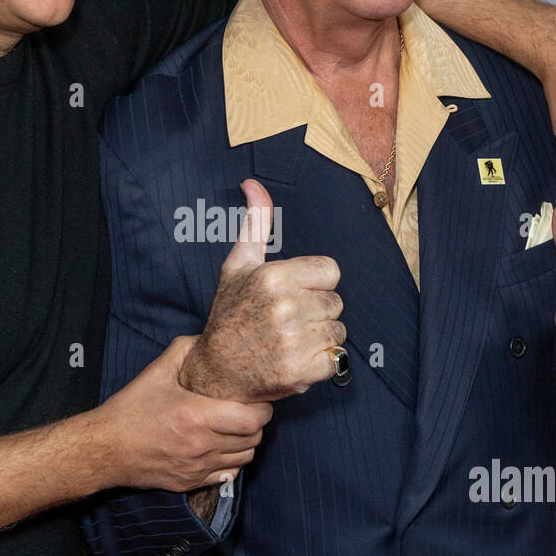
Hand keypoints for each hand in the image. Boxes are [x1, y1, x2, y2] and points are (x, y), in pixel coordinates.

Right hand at [96, 335, 271, 493]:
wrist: (105, 450)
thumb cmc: (129, 411)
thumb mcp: (155, 373)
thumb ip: (183, 351)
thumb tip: (205, 339)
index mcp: (196, 416)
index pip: (252, 419)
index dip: (263, 408)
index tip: (258, 398)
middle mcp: (201, 445)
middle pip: (253, 439)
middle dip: (257, 423)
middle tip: (248, 410)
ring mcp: (197, 467)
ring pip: (245, 458)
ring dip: (246, 442)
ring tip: (236, 428)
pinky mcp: (190, 483)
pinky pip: (228, 475)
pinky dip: (232, 461)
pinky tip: (222, 448)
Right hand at [179, 179, 344, 401]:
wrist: (216, 370)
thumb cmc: (230, 314)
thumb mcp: (239, 265)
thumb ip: (255, 223)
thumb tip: (253, 184)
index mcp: (274, 277)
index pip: (331, 271)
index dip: (315, 284)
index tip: (293, 294)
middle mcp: (286, 307)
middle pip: (336, 302)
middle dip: (317, 311)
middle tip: (288, 321)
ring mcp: (294, 341)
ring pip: (338, 331)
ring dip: (320, 338)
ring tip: (292, 340)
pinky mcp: (302, 371)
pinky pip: (336, 359)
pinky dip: (321, 363)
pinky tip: (296, 359)